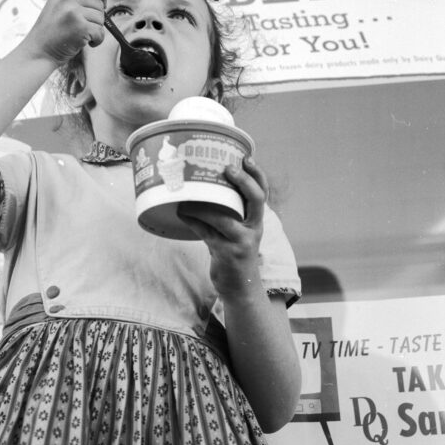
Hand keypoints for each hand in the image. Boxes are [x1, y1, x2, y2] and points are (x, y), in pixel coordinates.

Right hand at [27, 0, 106, 64]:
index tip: (103, 2)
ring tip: (81, 36)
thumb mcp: (57, 7)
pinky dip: (97, 41)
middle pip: (99, 4)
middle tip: (84, 28)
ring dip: (96, 30)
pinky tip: (86, 43)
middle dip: (96, 18)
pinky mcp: (80, 27)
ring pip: (101, 19)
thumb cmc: (51, 33)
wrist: (39, 52)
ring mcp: (73, 12)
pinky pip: (100, 32)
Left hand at [177, 157, 267, 296]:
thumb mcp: (236, 230)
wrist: (240, 287)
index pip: (263, 192)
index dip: (257, 174)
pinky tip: (181, 213)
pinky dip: (192, 221)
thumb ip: (227, 211)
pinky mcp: (227, 253)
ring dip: (202, 206)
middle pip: (256, 200)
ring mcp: (242, 242)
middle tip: (227, 168)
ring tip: (186, 197)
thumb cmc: (233, 251)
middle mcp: (254, 228)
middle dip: (243, 182)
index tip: (246, 157)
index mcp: (256, 219)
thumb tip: (202, 184)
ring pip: (224, 217)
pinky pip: (206, 233)